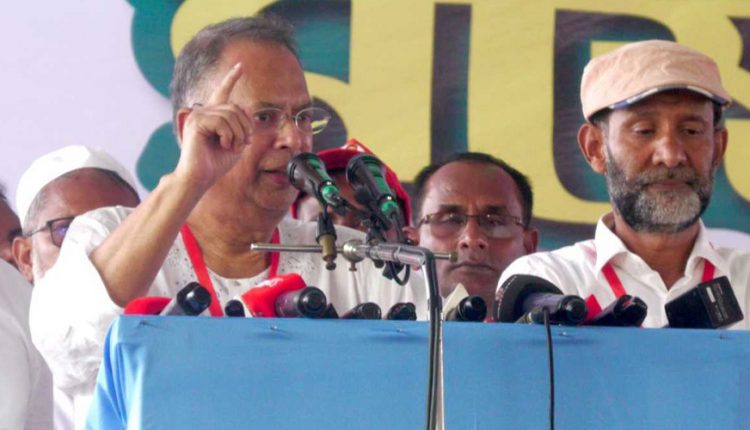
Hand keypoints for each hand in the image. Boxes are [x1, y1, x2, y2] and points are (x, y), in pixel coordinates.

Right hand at [174, 62, 252, 190]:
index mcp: (212, 115)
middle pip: (235, 108)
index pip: (223, 92)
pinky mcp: (196, 122)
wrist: (199, 178)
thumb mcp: (236, 143)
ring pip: (230, 115)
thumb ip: (242, 126)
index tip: (240, 66)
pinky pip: (222, 122)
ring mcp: (198, 115)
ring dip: (238, 134)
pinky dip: (229, 136)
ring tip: (232, 147)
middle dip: (245, 127)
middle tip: (244, 144)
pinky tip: (224, 145)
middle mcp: (203, 112)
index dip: (231, 78)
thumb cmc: (216, 164)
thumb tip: (246, 111)